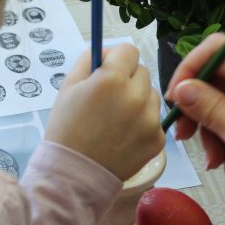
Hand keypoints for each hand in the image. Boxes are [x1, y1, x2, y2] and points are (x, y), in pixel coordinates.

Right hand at [44, 43, 163, 180]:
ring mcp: (150, 119)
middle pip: (142, 71)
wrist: (74, 174)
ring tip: (116, 119)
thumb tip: (107, 51)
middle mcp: (136, 96)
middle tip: (109, 98)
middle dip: (128, 79)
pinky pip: (155, 119)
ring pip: (151, 95)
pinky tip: (124, 135)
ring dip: (138, 100)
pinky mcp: (158, 139)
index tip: (107, 70)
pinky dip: (143, 123)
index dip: (116, 59)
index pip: (129, 50)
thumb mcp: (68, 87)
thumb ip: (89, 60)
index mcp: (112, 79)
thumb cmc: (66, 129)